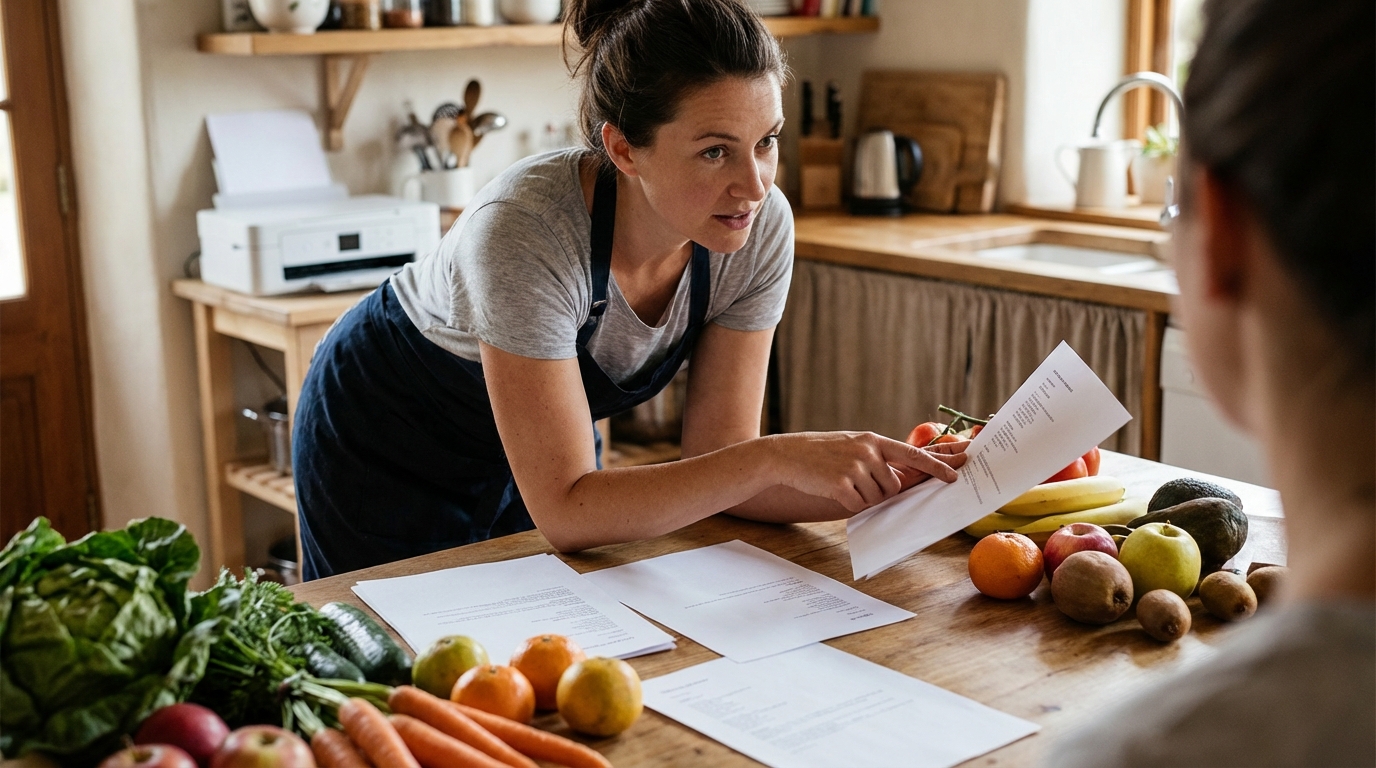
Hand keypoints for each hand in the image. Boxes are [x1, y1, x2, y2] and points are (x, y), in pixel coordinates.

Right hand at [770, 432, 968, 513]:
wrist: (787, 455)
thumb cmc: (821, 453)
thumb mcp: (852, 446)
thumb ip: (877, 458)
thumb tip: (902, 480)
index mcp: (873, 440)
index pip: (912, 454)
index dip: (936, 466)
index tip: (954, 475)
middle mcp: (867, 451)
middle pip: (893, 486)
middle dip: (879, 491)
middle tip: (854, 481)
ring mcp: (854, 467)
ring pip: (876, 498)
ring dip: (861, 497)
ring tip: (840, 481)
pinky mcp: (841, 484)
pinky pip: (857, 505)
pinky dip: (847, 503)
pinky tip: (832, 489)